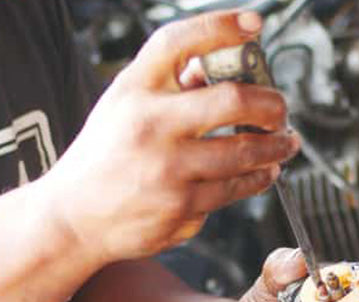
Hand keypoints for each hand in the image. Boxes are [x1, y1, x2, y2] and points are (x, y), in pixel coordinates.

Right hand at [37, 11, 300, 264]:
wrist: (72, 219)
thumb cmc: (104, 156)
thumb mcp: (124, 106)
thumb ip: (169, 84)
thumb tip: (217, 63)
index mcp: (134, 90)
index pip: (180, 41)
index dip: (223, 26)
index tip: (254, 25)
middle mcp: (150, 125)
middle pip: (233, 99)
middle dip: (272, 104)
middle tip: (281, 109)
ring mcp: (167, 170)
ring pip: (245, 152)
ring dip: (276, 147)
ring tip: (285, 142)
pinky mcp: (182, 208)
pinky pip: (233, 189)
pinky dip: (255, 179)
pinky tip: (263, 172)